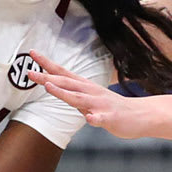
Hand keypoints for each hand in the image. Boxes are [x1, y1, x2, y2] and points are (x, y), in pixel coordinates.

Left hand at [25, 51, 152, 139]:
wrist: (142, 115)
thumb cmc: (114, 109)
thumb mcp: (91, 100)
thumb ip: (75, 96)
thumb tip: (59, 90)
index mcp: (85, 87)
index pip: (63, 73)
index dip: (47, 64)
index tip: (32, 54)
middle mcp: (91, 93)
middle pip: (66, 83)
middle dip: (47, 78)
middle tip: (30, 73)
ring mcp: (101, 105)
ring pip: (80, 99)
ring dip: (64, 93)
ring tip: (49, 87)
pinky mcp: (111, 118)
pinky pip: (102, 118)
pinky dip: (95, 118)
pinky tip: (90, 118)